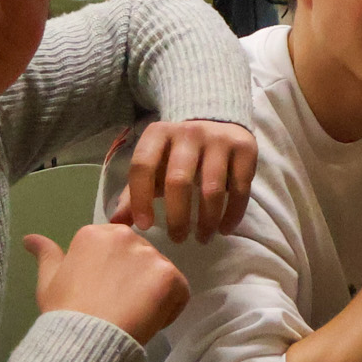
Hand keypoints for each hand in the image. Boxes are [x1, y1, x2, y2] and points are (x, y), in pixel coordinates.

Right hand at [27, 224, 189, 345]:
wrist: (84, 339)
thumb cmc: (65, 312)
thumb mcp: (49, 281)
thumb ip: (47, 254)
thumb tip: (30, 238)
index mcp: (95, 234)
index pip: (116, 248)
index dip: (112, 273)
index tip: (101, 293)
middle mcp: (125, 236)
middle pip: (140, 257)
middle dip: (134, 280)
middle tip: (118, 306)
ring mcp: (150, 255)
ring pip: (160, 274)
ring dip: (153, 294)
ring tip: (132, 315)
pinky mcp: (170, 275)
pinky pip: (179, 291)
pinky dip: (170, 308)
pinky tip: (148, 321)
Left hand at [110, 120, 258, 241]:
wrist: (217, 122)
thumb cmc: (177, 154)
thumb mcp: (154, 166)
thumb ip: (135, 193)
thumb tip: (116, 224)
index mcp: (158, 134)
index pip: (142, 166)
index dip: (140, 199)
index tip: (145, 226)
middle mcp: (188, 133)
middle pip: (179, 180)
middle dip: (178, 217)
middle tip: (178, 239)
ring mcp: (219, 139)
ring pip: (212, 188)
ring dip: (207, 220)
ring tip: (202, 237)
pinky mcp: (245, 149)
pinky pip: (240, 188)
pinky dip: (232, 214)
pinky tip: (224, 229)